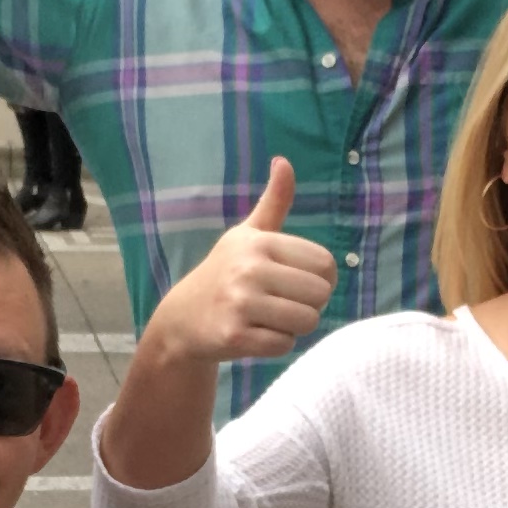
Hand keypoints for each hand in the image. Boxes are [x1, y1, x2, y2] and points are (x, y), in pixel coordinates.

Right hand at [147, 158, 336, 364]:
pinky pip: (284, 345)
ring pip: (307, 321)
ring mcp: (240, 303)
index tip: (295, 282)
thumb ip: (274, 202)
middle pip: (320, 295)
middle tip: (282, 303)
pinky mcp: (235, 336)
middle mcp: (249, 269)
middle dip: (309, 304)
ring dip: (295, 326)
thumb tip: (284, 162)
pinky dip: (277, 344)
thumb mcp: (247, 234)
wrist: (182, 317)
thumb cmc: (225, 272)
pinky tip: (256, 334)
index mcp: (260, 243)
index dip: (319, 279)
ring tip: (270, 318)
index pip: (325, 264)